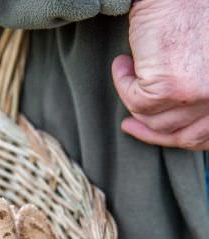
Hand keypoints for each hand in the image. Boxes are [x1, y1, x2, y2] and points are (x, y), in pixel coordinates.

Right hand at [112, 0, 208, 149]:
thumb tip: (171, 120)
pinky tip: (122, 65)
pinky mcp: (168, 87)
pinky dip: (123, 85)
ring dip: (134, 100)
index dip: (177, 139)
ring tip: (127, 73)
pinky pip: (136, 103)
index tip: (155, 134)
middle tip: (129, 124)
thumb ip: (196, 92)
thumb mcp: (203, 65)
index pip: (203, 134)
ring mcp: (194, 95)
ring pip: (153, 119)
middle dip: (150, 132)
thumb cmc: (192, 16)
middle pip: (178, 134)